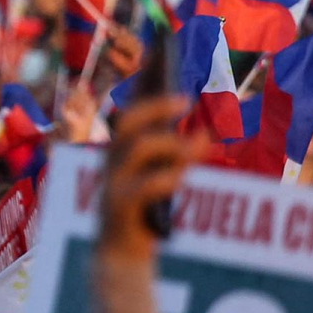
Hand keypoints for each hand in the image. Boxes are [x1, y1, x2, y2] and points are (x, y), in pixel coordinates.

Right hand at [95, 94, 193, 264]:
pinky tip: (184, 177)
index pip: (129, 108)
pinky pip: (145, 186)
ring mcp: (111, 183)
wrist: (120, 257)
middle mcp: (110, 162)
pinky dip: (168, 178)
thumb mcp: (163, 179)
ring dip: (171, 143)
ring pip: (138, 148)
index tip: (162, 54)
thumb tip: (202, 135)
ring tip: (198, 143)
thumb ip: (179, 156)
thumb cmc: (144, 215)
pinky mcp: (118, 208)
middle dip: (155, 106)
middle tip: (186, 99)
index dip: (143, 82)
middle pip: (126, 121)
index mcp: (119, 151)